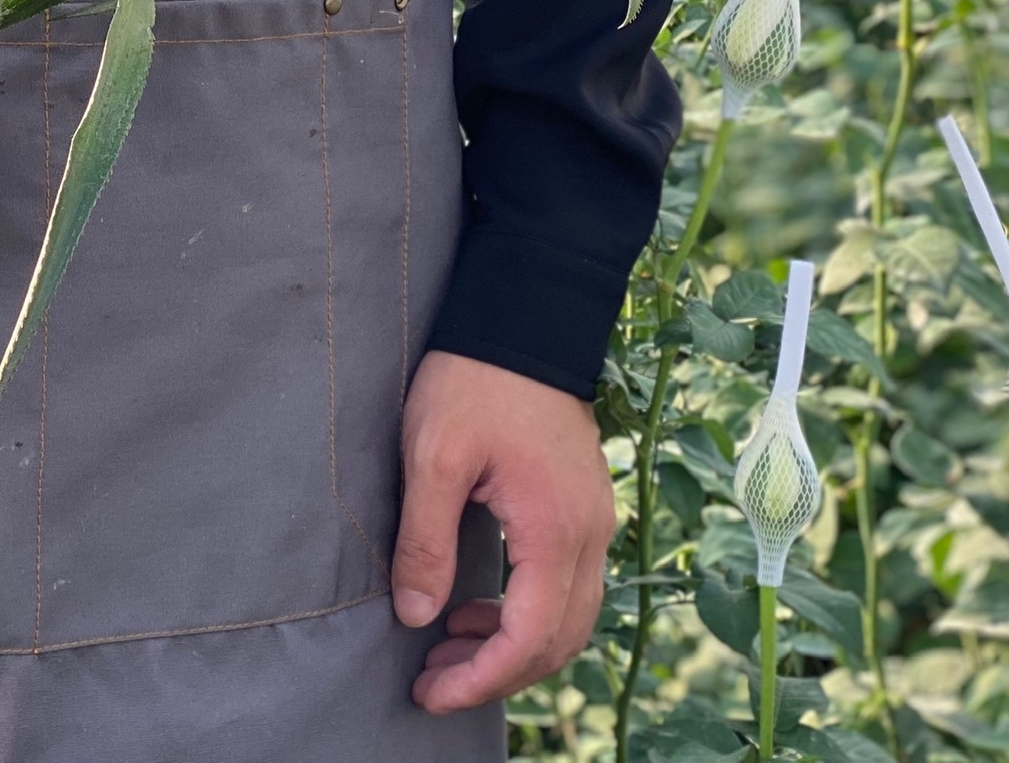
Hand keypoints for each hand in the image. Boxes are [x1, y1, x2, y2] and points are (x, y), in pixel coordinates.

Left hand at [391, 349, 614, 711]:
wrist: (521, 315)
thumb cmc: (473, 380)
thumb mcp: (432, 454)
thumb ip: (425, 540)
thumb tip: (416, 616)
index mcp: (554, 530)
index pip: (527, 640)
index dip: (479, 679)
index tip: (429, 692)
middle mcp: (588, 535)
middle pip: (558, 642)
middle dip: (496, 673)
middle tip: (432, 680)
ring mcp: (593, 520)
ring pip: (568, 618)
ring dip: (513, 646)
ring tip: (448, 647)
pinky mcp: (583, 505)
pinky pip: (567, 585)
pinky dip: (527, 612)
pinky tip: (478, 602)